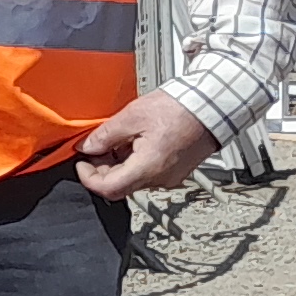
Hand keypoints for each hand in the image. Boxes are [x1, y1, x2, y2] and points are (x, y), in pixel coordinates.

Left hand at [74, 90, 216, 198]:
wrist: (214, 106)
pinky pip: (148, 173)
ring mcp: (170, 176)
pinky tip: (135, 141)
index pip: (108, 189)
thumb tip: (87, 147)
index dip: (88, 177)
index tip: (81, 162)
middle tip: (97, 146)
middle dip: (102, 168)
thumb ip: (105, 135)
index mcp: (148, 167)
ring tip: (119, 139)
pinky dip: (134, 162)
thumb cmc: (180, 108)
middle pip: (120, 185)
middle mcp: (160, 178)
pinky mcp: (177, 171)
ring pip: (133, 179)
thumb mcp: (132, 116)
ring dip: (118, 164)